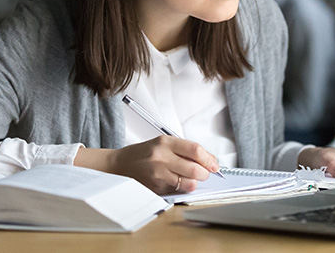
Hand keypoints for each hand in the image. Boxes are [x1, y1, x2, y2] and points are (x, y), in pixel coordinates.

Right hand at [74, 136, 219, 194]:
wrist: (119, 165)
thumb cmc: (143, 153)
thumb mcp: (164, 143)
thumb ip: (186, 149)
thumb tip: (209, 159)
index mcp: (165, 143)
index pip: (195, 150)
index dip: (209, 159)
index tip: (214, 164)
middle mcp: (161, 158)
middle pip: (194, 169)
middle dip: (205, 173)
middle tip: (205, 172)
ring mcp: (158, 175)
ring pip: (188, 184)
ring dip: (195, 182)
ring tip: (192, 178)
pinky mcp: (156, 189)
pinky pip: (178, 191)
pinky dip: (183, 188)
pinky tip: (178, 182)